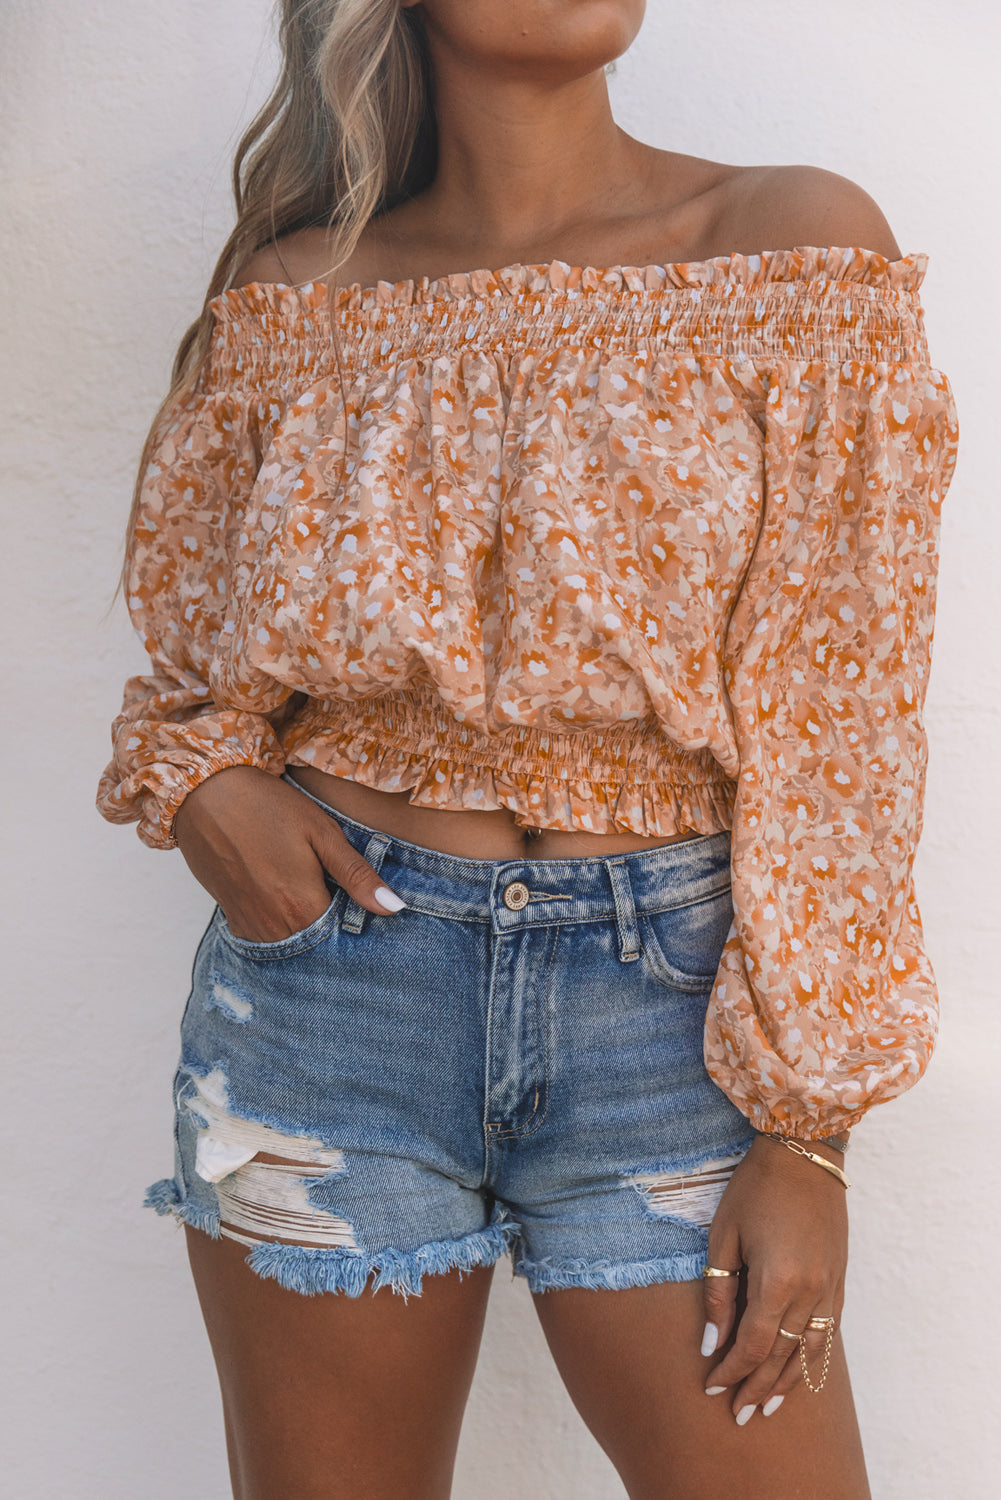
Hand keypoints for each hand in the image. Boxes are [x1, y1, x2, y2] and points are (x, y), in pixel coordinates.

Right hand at [171, 766, 404, 940]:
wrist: (204, 793)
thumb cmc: (268, 807)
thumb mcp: (321, 833)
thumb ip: (357, 875)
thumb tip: (395, 908)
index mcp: (302, 907)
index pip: (344, 937)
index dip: (357, 920)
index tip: (359, 898)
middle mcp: (275, 927)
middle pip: (318, 945)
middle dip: (333, 927)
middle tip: (332, 888)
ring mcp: (250, 926)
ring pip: (292, 943)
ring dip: (307, 926)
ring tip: (308, 888)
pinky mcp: (232, 918)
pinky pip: (267, 937)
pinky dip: (282, 924)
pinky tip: (285, 893)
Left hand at [700, 1133, 848, 1422]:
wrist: (805, 1153)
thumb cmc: (756, 1188)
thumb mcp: (724, 1234)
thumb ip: (718, 1290)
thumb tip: (711, 1341)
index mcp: (778, 1281)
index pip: (754, 1345)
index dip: (732, 1370)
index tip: (711, 1387)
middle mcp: (810, 1292)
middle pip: (782, 1357)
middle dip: (757, 1388)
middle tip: (737, 1414)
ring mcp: (830, 1288)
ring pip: (809, 1352)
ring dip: (788, 1383)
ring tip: (767, 1406)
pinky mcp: (839, 1280)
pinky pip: (828, 1332)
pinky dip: (811, 1358)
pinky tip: (799, 1371)